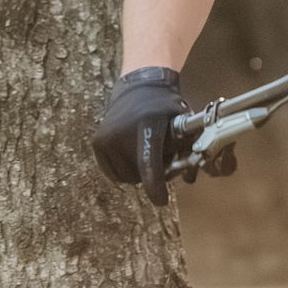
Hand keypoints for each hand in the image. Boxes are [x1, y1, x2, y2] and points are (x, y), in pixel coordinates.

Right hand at [91, 67, 185, 204]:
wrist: (138, 86)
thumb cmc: (164, 106)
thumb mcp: (181, 121)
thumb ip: (186, 147)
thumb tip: (190, 178)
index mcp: (147, 123)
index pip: (148, 162)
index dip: (155, 186)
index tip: (161, 201)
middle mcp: (121, 131)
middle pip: (138, 173)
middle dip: (152, 175)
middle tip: (161, 161)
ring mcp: (106, 137)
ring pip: (126, 177)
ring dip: (138, 173)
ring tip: (146, 154)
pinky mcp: (97, 143)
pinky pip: (113, 173)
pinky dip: (125, 171)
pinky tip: (132, 155)